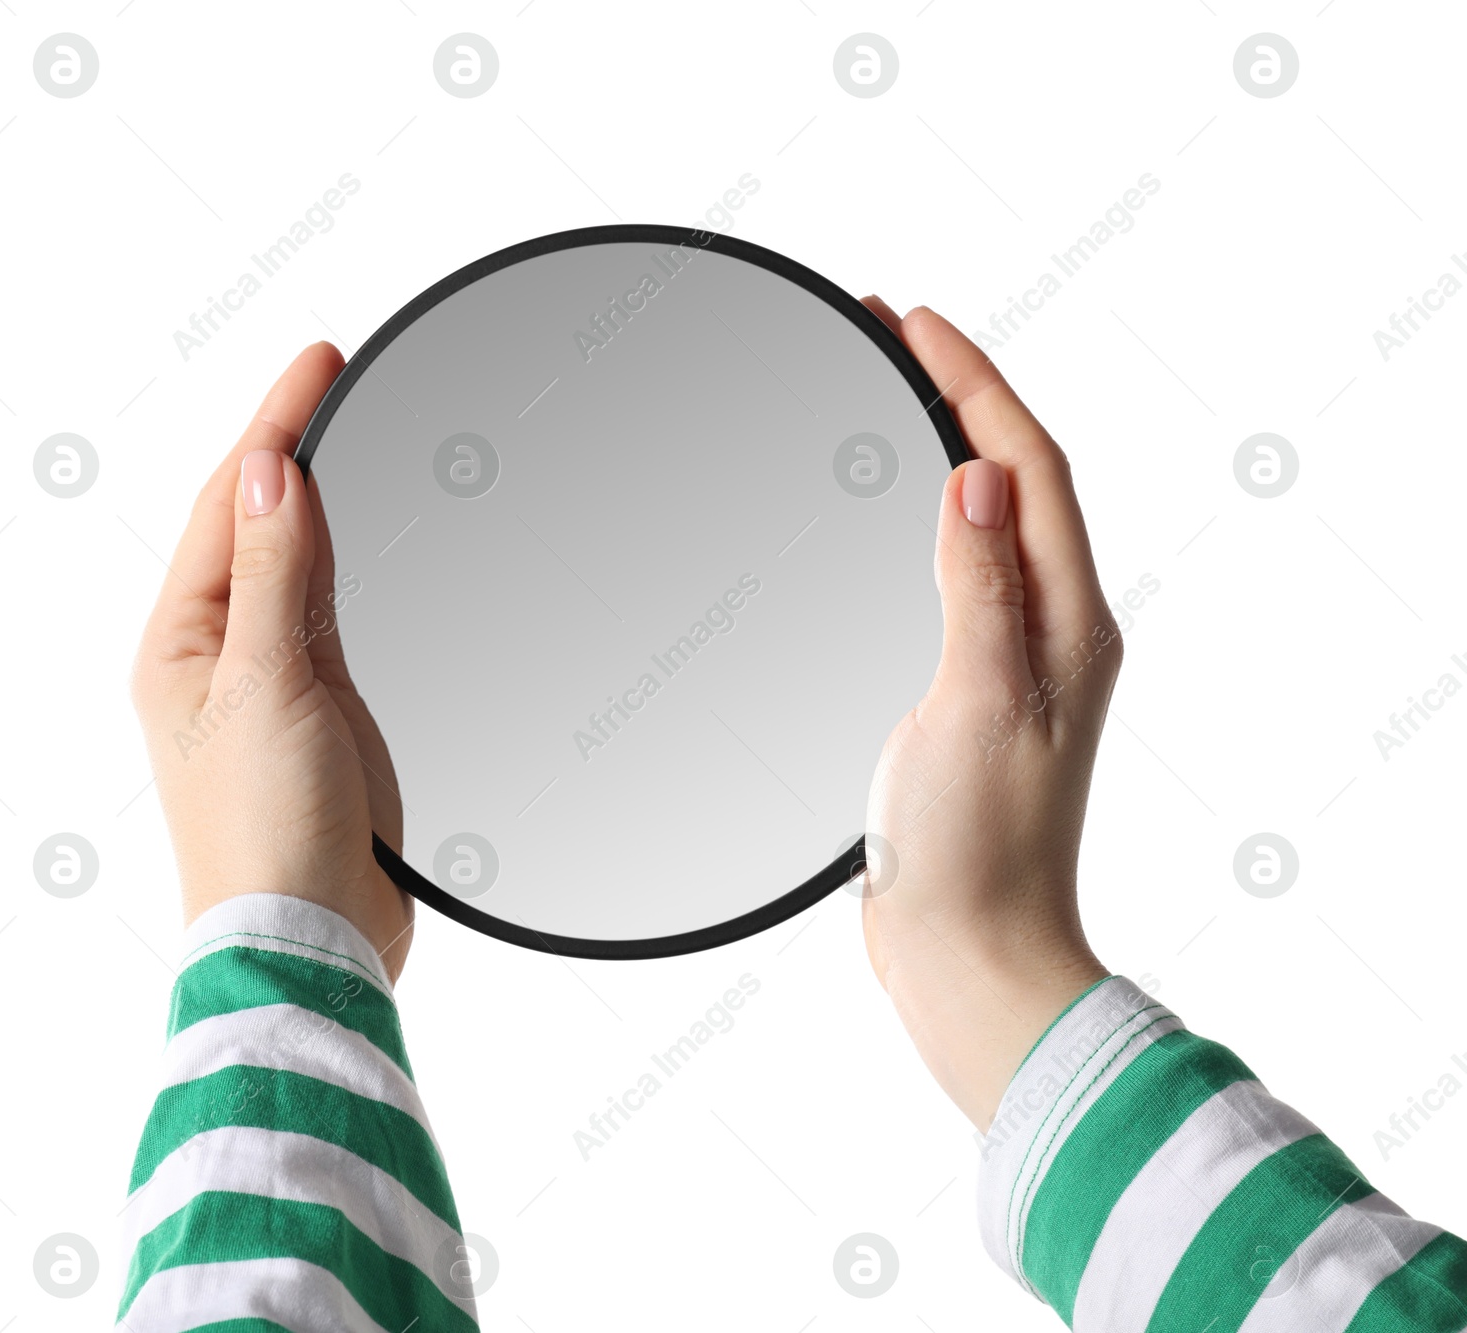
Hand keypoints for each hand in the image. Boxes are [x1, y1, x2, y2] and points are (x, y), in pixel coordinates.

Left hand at [131, 343, 412, 982]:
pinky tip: (360, 537)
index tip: (317, 363)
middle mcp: (219, 655)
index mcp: (182, 643)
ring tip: (341, 432)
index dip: (272, 428)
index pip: (227, 506)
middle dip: (289, 449)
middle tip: (331, 377)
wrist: (311, 933)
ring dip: (317, 500)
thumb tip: (269, 473)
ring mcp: (272, 682)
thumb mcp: (266, 685)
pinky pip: (330, 613)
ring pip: (294, 564)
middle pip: (254, 524)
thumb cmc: (266, 832)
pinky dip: (346, 562)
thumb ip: (274, 576)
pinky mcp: (323, 710)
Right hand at [858, 302, 1115, 1127]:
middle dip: (958, 394)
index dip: (976, 383)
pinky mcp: (963, 690)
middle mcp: (1049, 629)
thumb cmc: (978, 849)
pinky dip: (916, 518)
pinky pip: (951, 572)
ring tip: (884, 392)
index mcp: (1067, 623)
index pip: (1031, 468)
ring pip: (982, 520)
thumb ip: (982, 588)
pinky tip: (879, 512)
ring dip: (942, 446)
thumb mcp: (979, 704)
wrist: (964, 952)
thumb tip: (981, 475)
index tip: (912, 320)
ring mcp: (1008, 659)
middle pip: (1014, 478)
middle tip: (889, 332)